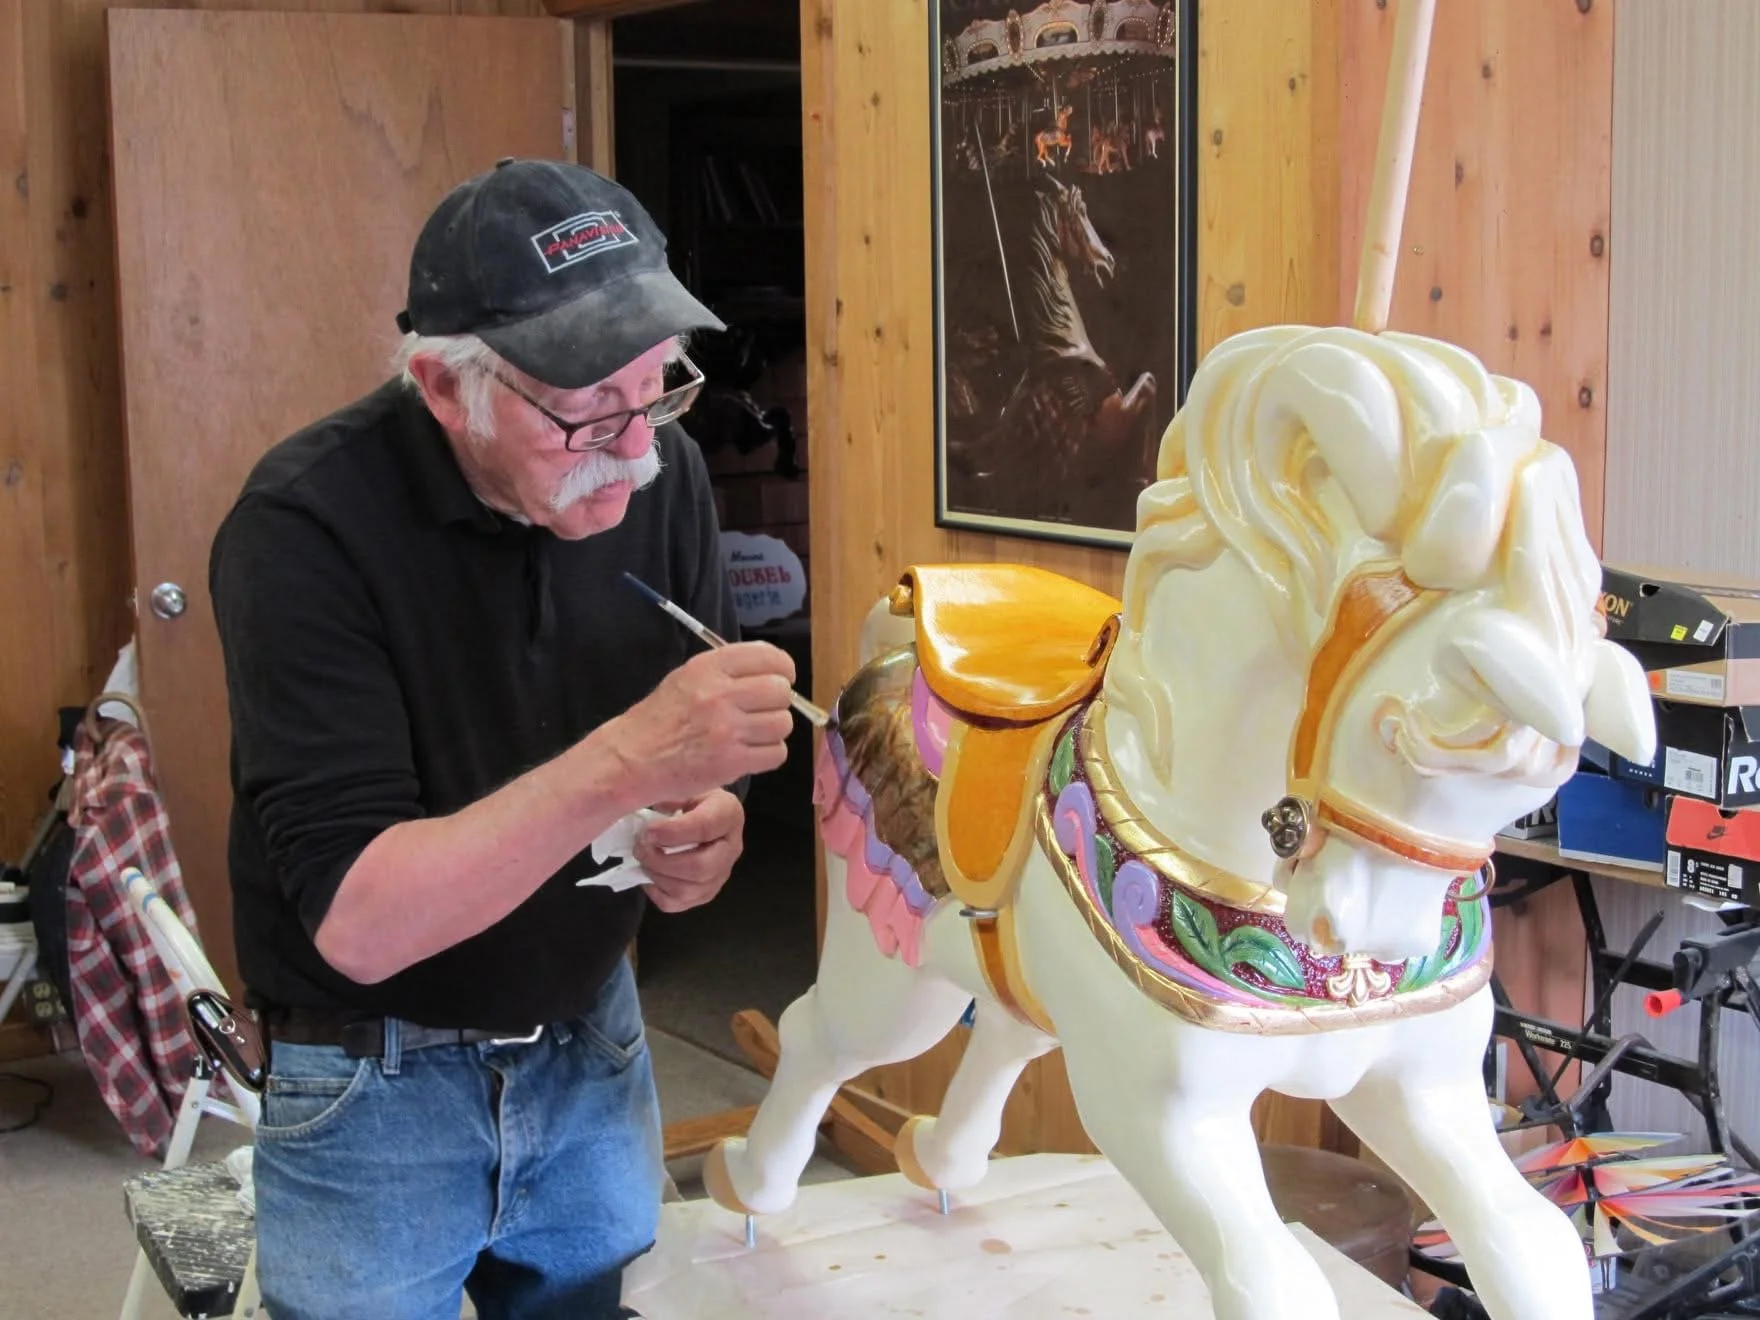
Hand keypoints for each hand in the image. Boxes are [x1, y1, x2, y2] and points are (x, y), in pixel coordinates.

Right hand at [605, 643, 796, 802]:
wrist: (633, 758)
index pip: (768, 656)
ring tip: (754, 733)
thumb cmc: (661, 717)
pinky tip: (751, 752)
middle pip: (780, 691)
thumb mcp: (687, 677)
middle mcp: (720, 695)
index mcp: (709, 668)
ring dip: (774, 730)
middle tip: (763, 710)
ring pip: (782, 724)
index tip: (781, 677)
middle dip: (778, 701)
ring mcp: (727, 730)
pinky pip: (776, 753)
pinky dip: (769, 754)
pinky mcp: (732, 762)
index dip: (783, 668)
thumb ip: (727, 670)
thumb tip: (773, 670)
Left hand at [635, 790, 744, 913]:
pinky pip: (678, 904)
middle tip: (640, 848)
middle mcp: (732, 848)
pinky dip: (656, 892)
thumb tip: (646, 812)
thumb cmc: (693, 798)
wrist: (707, 813)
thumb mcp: (685, 786)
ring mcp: (720, 875)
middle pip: (701, 868)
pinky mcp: (705, 893)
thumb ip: (670, 794)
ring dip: (657, 877)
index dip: (672, 833)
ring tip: (642, 860)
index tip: (646, 831)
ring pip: (688, 890)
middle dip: (662, 862)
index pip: (704, 828)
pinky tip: (648, 876)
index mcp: (729, 815)